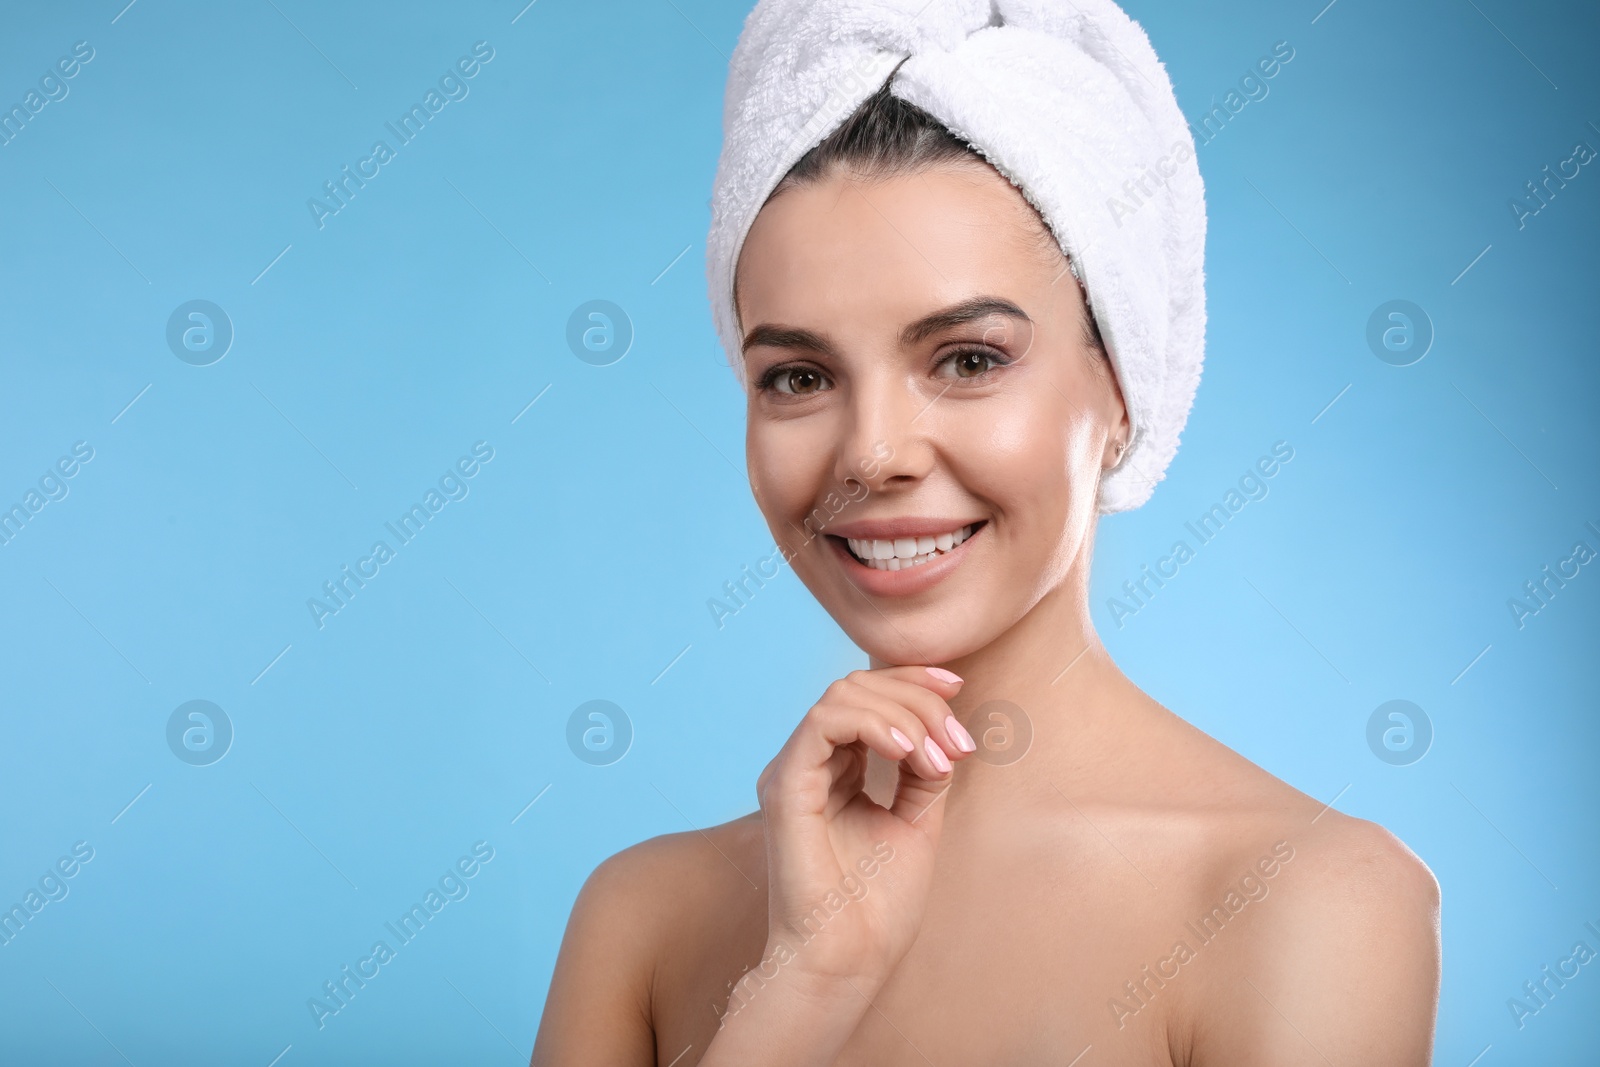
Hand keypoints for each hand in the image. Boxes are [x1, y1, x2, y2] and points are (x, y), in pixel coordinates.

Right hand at [754, 665, 974, 995]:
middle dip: (919, 700)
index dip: (913, 680)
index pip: (866, 695)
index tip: (958, 685)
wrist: (850, 958)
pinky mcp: (784, 786)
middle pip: (858, 685)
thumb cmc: (878, 905)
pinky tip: (907, 751)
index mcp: (833, 769)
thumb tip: (943, 728)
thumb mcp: (916, 820)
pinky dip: (874, 724)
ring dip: (904, 714)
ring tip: (938, 759)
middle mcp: (807, 763)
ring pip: (843, 694)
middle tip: (958, 745)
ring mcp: (791, 772)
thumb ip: (923, 770)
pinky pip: (823, 722)